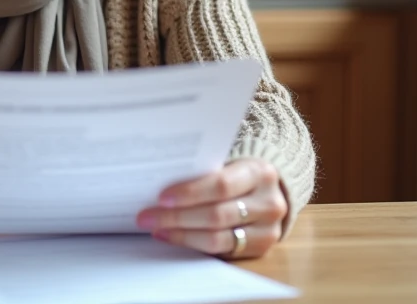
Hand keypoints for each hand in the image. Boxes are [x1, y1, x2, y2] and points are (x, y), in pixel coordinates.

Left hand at [136, 158, 286, 258]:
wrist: (268, 192)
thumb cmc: (238, 174)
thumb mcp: (230, 164)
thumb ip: (204, 172)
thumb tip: (159, 185)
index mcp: (259, 173)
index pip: (221, 185)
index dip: (190, 193)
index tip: (161, 197)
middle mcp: (269, 203)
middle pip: (217, 215)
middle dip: (177, 217)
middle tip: (147, 216)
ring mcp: (268, 230)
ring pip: (217, 239)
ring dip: (181, 235)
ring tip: (156, 228)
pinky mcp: (261, 250)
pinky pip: (221, 252)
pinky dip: (192, 245)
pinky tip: (173, 237)